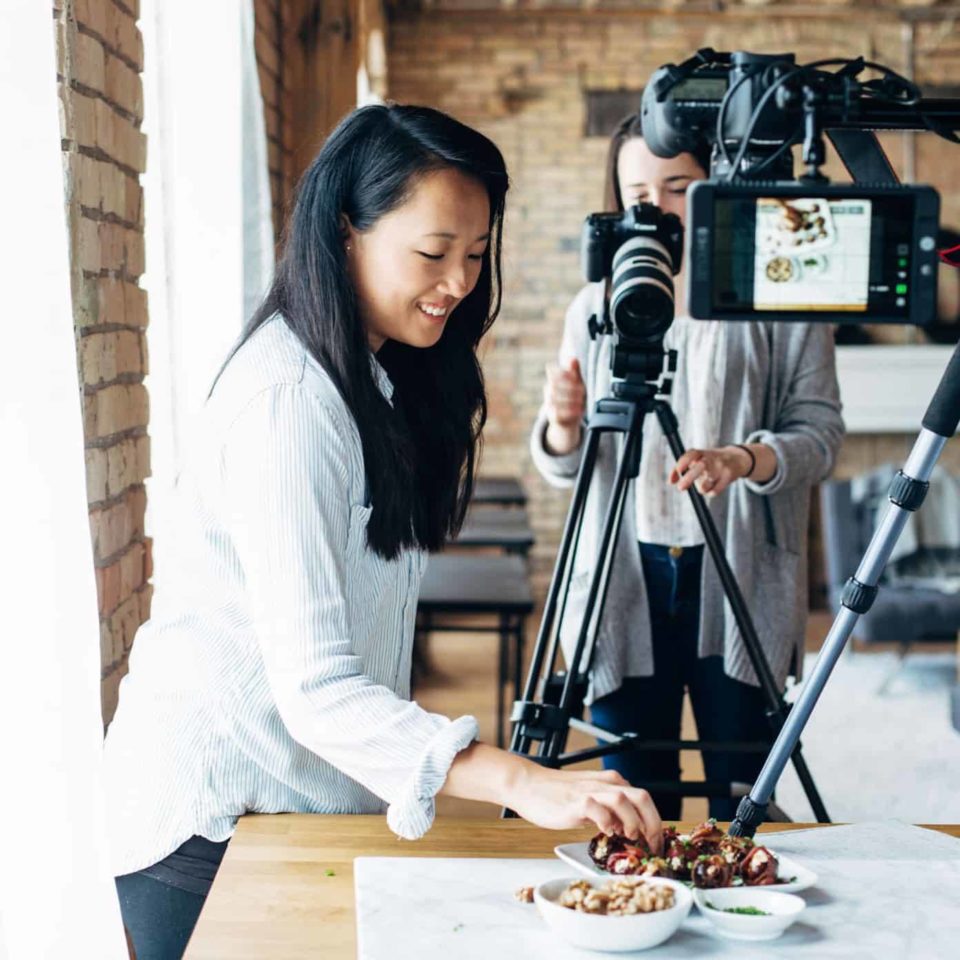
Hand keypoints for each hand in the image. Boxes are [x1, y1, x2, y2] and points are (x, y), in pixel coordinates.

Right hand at [505, 765, 662, 853]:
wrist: (528, 785)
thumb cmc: (556, 795)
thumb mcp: (590, 798)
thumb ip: (609, 809)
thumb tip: (630, 829)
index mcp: (611, 782)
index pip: (644, 800)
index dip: (655, 823)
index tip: (656, 844)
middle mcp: (605, 783)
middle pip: (643, 797)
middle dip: (653, 824)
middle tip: (652, 846)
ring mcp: (591, 791)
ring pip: (625, 800)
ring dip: (633, 822)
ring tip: (629, 837)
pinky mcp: (576, 801)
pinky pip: (599, 809)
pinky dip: (607, 822)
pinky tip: (605, 831)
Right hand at [543, 358, 585, 454]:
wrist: (569, 419)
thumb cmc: (574, 397)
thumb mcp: (577, 383)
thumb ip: (575, 371)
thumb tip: (573, 358)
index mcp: (554, 379)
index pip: (554, 373)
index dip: (565, 375)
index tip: (577, 380)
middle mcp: (548, 390)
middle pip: (554, 386)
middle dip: (569, 388)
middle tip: (582, 391)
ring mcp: (548, 403)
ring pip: (554, 399)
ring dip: (570, 400)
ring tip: (581, 402)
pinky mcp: (551, 415)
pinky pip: (557, 412)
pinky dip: (568, 412)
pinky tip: (578, 412)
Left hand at [670, 445, 753, 496]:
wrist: (736, 458)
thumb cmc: (709, 461)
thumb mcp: (696, 459)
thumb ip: (681, 468)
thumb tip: (670, 482)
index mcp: (700, 453)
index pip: (691, 455)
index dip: (683, 462)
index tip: (679, 471)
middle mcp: (711, 458)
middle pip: (700, 467)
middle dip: (689, 478)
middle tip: (680, 488)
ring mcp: (720, 467)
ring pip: (707, 483)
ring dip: (701, 488)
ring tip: (704, 485)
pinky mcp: (729, 476)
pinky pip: (715, 491)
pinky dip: (710, 492)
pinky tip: (713, 486)